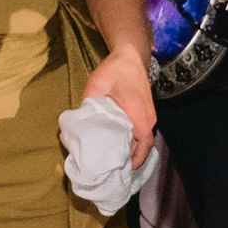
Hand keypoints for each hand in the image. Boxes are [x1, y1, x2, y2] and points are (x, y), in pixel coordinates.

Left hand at [81, 43, 156, 168]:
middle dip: (132, 161)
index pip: (143, 143)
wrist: (130, 56)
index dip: (137, 159)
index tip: (125, 171)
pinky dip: (133, 143)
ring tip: (116, 163)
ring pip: (143, 140)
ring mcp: (148, 115)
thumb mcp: (97, 84)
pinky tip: (119, 147)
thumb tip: (79, 123)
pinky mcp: (145, 113)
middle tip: (115, 172)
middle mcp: (147, 117)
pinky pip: (142, 133)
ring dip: (133, 152)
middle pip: (144, 146)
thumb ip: (89, 103)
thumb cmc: (115, 70)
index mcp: (138, 113)